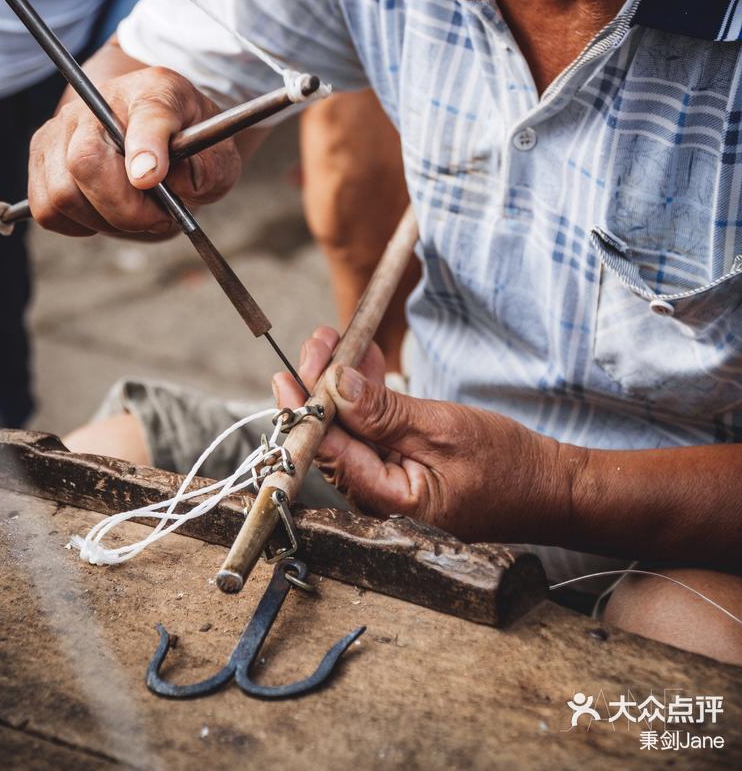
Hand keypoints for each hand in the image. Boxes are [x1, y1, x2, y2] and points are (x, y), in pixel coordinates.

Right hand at [28, 66, 240, 237]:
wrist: (158, 130)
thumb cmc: (188, 145)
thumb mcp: (218, 155)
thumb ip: (208, 169)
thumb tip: (174, 183)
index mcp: (155, 90)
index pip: (149, 114)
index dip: (146, 147)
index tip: (151, 178)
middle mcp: (98, 102)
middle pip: (86, 162)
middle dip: (125, 208)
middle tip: (158, 216)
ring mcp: (61, 127)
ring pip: (64, 194)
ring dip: (105, 220)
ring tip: (136, 212)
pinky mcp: (41, 157)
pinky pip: (47, 209)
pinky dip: (80, 224)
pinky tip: (107, 212)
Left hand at [273, 327, 573, 544]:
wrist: (550, 488)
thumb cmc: (507, 466)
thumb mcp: (442, 428)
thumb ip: (383, 412)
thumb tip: (335, 386)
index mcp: (388, 500)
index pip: (329, 448)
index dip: (306, 405)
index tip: (292, 370)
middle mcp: (380, 498)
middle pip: (333, 439)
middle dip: (321, 387)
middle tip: (320, 343)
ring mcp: (391, 486)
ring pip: (350, 432)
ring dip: (343, 387)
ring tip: (339, 344)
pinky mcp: (402, 473)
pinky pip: (372, 435)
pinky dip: (366, 400)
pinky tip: (365, 366)